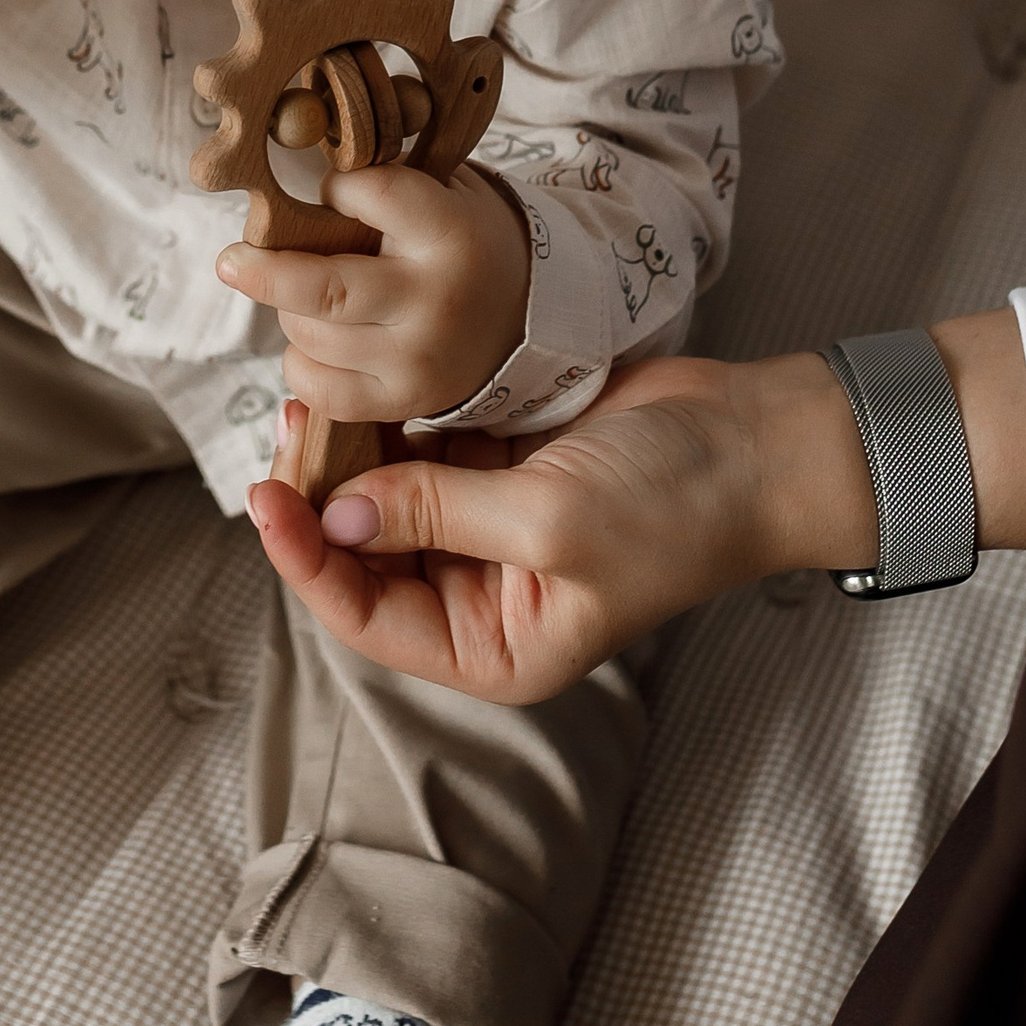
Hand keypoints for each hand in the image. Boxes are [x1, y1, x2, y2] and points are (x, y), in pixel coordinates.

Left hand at [215, 161, 531, 427]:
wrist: (526, 316)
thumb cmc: (462, 239)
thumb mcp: (444, 188)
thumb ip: (384, 170)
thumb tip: (301, 145)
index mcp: (448, 232)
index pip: (369, 195)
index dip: (337, 187)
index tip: (330, 188)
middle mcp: (433, 301)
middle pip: (323, 289)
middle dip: (264, 272)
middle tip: (232, 259)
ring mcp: (417, 358)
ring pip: (312, 336)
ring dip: (289, 312)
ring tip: (304, 296)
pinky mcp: (403, 401)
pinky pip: (321, 390)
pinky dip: (300, 364)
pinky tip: (313, 343)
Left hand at [245, 350, 878, 702]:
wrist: (759, 439)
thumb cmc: (676, 504)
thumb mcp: (549, 520)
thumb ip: (436, 514)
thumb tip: (336, 516)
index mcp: (494, 646)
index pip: (366, 616)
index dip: (306, 560)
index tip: (267, 497)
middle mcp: (484, 597)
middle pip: (367, 554)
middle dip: (322, 496)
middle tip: (288, 424)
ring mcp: (492, 529)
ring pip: (389, 496)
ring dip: (352, 449)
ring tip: (315, 392)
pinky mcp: (506, 468)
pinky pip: (427, 450)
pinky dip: (395, 420)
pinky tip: (367, 380)